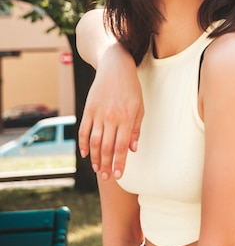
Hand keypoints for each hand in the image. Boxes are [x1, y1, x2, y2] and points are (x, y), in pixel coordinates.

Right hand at [78, 44, 143, 179]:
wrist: (115, 68)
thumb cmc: (132, 89)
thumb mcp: (140, 107)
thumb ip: (135, 129)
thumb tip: (132, 149)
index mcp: (127, 118)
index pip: (121, 146)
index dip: (119, 163)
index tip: (118, 176)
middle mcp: (111, 117)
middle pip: (106, 147)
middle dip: (106, 165)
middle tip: (106, 177)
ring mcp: (98, 113)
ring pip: (94, 141)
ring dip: (95, 158)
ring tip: (97, 169)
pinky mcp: (89, 109)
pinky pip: (84, 130)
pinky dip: (83, 143)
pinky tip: (85, 154)